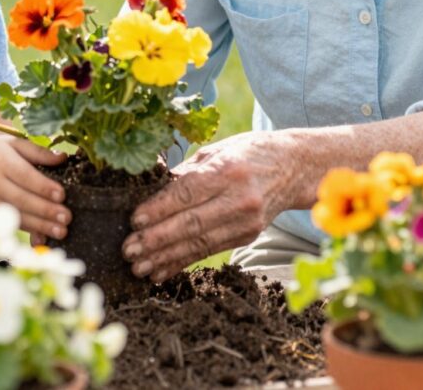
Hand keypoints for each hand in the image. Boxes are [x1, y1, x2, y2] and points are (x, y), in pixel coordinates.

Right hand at [0, 136, 69, 239]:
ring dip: (40, 226)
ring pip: (17, 215)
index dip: (43, 187)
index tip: (61, 195)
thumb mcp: (14, 143)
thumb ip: (38, 151)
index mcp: (2, 161)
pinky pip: (10, 224)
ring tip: (61, 231)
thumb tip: (63, 158)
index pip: (25, 176)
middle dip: (45, 210)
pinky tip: (44, 237)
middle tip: (66, 217)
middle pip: (22, 199)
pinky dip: (28, 232)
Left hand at [121, 132, 297, 282]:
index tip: (134, 220)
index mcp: (228, 170)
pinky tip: (162, 271)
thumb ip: (184, 172)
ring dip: (166, 257)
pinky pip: (209, 251)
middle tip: (129, 249)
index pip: (187, 193)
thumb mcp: (216, 151)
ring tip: (139, 266)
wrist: (293, 167)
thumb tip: (146, 187)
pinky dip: (183, 262)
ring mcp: (246, 221)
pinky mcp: (248, 237)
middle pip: (191, 223)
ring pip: (199, 243)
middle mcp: (239, 198)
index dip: (159, 209)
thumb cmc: (247, 153)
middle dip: (156, 239)